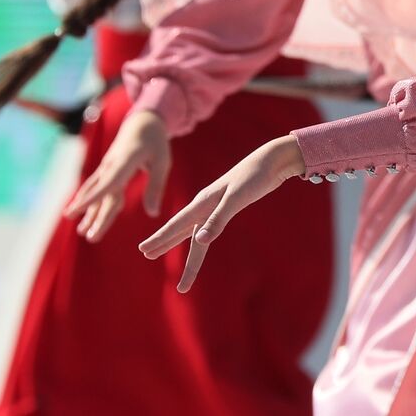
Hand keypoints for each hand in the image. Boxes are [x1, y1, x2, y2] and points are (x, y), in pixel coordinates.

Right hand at [65, 109, 170, 240]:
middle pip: (103, 193)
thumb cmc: (156, 142)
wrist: (141, 122)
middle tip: (89, 237)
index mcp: (127, 160)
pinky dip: (89, 202)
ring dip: (88, 212)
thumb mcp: (162, 161)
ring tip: (82, 232)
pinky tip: (81, 215)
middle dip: (95, 215)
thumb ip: (156, 186)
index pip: (108, 182)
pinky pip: (97, 189)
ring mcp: (106, 168)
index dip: (93, 197)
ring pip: (96, 192)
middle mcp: (112, 165)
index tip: (78, 210)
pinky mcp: (106, 170)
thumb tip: (153, 213)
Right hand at [139, 135, 304, 291]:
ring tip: (161, 252)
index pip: (177, 225)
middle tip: (146, 255)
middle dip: (164, 243)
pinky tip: (197, 239)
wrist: (272, 161)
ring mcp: (216, 205)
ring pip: (194, 230)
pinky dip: (199, 237)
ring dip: (180, 243)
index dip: (161, 239)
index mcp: (204, 202)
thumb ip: (218, 219)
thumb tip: (199, 240)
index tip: (143, 250)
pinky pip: (207, 226)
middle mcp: (205, 204)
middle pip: (182, 229)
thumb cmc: (254, 177)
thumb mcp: (237, 198)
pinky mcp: (228, 205)